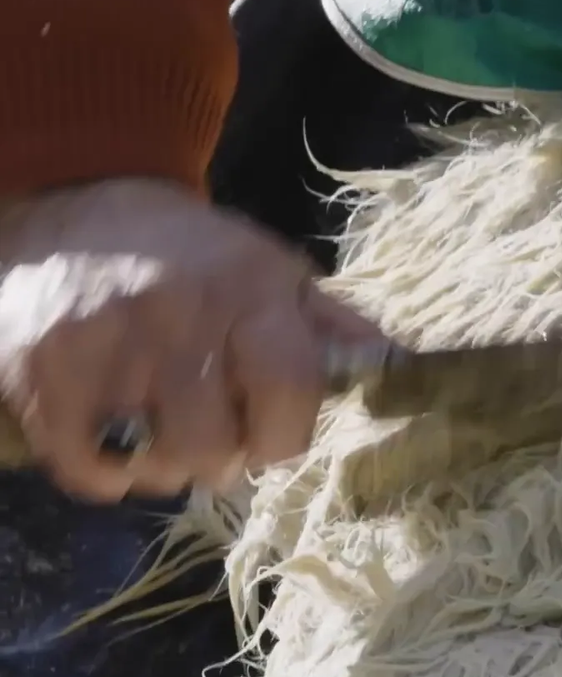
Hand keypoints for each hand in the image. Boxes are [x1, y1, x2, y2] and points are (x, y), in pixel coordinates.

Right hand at [0, 178, 384, 502]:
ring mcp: (103, 344)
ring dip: (166, 467)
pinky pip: (86, 468)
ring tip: (162, 430)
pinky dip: (106, 473)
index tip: (274, 434)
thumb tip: (406, 369)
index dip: (288, 436)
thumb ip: (338, 327)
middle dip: (224, 458)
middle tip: (211, 433)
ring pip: (157, 463)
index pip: (290, 392)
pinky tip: (114, 438)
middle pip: (218, 446)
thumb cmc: (193, 254)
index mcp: (249, 292)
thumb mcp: (275, 272)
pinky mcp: (40, 371)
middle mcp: (177, 316)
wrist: (74, 203)